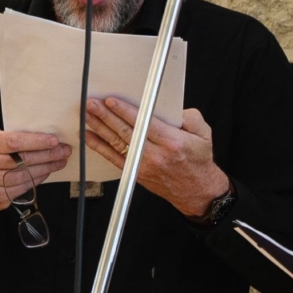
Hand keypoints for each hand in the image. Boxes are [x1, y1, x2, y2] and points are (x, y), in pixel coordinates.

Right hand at [0, 127, 69, 227]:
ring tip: (59, 161)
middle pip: (23, 159)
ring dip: (47, 167)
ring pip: (26, 175)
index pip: (13, 142)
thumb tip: (43, 137)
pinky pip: (23, 187)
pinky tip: (45, 172)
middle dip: (48, 154)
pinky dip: (38, 179)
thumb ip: (9, 138)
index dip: (36, 142)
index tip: (54, 141)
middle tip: (63, 150)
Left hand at [85, 98, 228, 219]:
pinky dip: (100, 147)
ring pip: (117, 144)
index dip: (125, 111)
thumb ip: (189, 117)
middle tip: (92, 104)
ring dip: (100, 128)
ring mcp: (143, 166)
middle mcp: (155, 155)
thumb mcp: (204, 134)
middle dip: (107, 116)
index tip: (111, 101)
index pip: (143, 123)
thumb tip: (172, 108)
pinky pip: (114, 159)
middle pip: (126, 132)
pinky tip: (90, 137)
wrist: (196, 190)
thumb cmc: (198, 161)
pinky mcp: (136, 173)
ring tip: (88, 115)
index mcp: (172, 142)